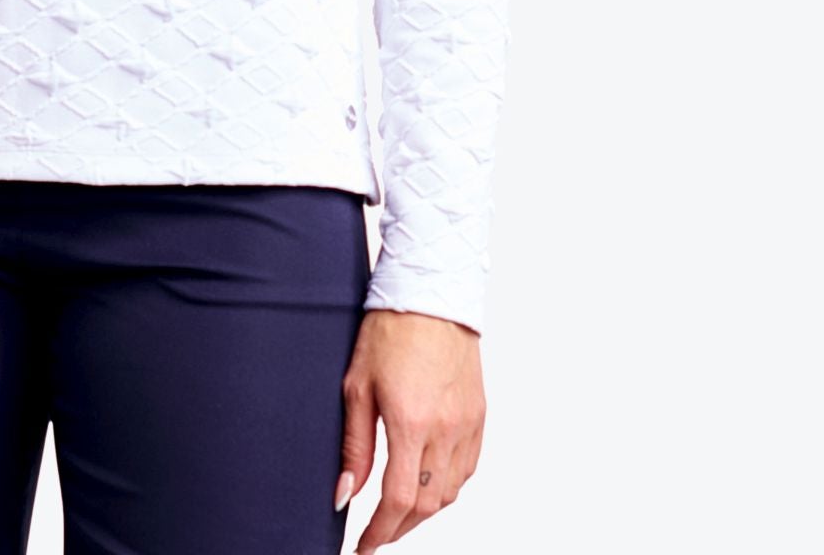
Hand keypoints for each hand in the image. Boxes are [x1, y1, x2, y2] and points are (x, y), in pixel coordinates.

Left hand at [334, 308, 485, 546]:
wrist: (431, 293)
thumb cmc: (388, 331)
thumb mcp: (357, 385)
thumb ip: (354, 445)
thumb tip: (344, 494)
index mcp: (411, 422)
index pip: (397, 500)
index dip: (378, 532)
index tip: (361, 547)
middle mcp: (445, 430)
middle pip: (426, 506)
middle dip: (399, 529)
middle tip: (376, 536)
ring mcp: (467, 424)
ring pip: (449, 493)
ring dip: (423, 512)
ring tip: (397, 515)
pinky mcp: (479, 416)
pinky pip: (467, 470)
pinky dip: (446, 488)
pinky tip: (427, 486)